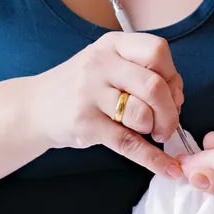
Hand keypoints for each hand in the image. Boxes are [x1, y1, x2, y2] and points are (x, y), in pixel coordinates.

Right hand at [30, 32, 183, 178]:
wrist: (36, 106)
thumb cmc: (83, 87)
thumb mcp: (110, 65)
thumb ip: (144, 74)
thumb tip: (177, 99)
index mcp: (113, 44)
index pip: (157, 51)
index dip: (172, 76)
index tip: (172, 95)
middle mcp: (101, 64)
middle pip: (154, 86)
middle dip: (170, 111)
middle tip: (166, 125)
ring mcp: (90, 93)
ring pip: (142, 114)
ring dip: (155, 129)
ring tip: (148, 133)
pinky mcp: (85, 124)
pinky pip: (128, 144)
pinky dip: (153, 159)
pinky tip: (168, 169)